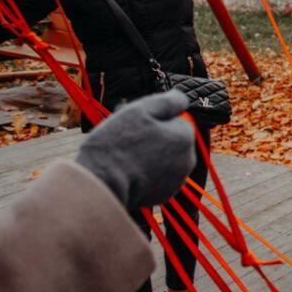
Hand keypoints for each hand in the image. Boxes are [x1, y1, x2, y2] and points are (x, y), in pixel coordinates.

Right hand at [75, 90, 196, 210]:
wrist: (102, 185)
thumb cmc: (118, 144)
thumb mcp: (141, 110)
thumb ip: (167, 101)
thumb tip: (181, 97)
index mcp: (185, 136)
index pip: (173, 120)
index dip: (152, 119)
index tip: (134, 125)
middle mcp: (188, 159)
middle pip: (169, 140)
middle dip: (152, 137)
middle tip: (126, 140)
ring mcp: (178, 179)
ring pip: (163, 157)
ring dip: (149, 154)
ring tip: (125, 156)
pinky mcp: (166, 194)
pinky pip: (157, 176)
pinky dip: (146, 173)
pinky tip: (129, 172)